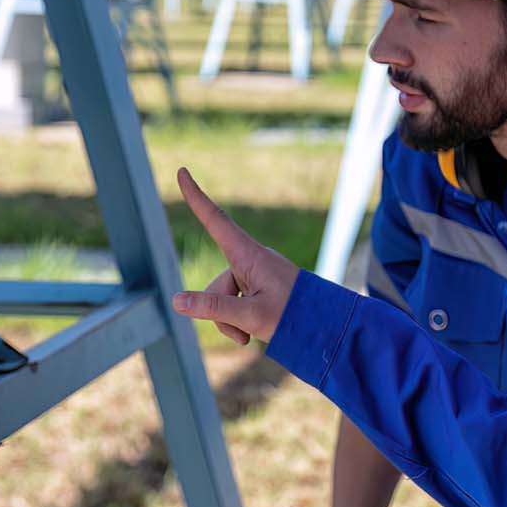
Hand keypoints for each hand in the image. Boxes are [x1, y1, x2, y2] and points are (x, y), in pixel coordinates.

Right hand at [170, 168, 299, 344]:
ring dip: (232, 321)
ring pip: (225, 297)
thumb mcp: (252, 315)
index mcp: (249, 255)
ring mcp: (256, 274)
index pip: (216, 220)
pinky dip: (240, 320)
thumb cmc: (296, 316)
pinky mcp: (260, 287)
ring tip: (252, 335)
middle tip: (244, 333)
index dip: (196, 197)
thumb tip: (176, 300)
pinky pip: (237, 303)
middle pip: (216, 282)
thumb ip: (214, 308)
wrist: (330, 327)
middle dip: (220, 311)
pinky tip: (254, 333)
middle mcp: (250, 260)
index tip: (183, 171)